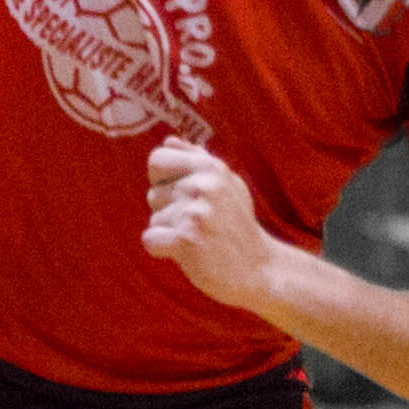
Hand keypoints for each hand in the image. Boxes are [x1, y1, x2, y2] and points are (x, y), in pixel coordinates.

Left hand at [140, 141, 286, 310]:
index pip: (157, 160)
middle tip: (200, 224)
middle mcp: (203, 185)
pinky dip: (162, 250)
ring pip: (154, 220)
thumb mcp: (226, 184)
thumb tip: (169, 141)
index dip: (162, 180)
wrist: (258, 268)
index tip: (182, 196)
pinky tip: (188, 252)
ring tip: (201, 238)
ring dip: (170, 233)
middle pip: (153, 195)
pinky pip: (150, 240)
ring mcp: (195, 212)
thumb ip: (196, 160)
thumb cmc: (236, 224)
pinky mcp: (187, 240)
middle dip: (168, 211)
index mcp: (210, 167)